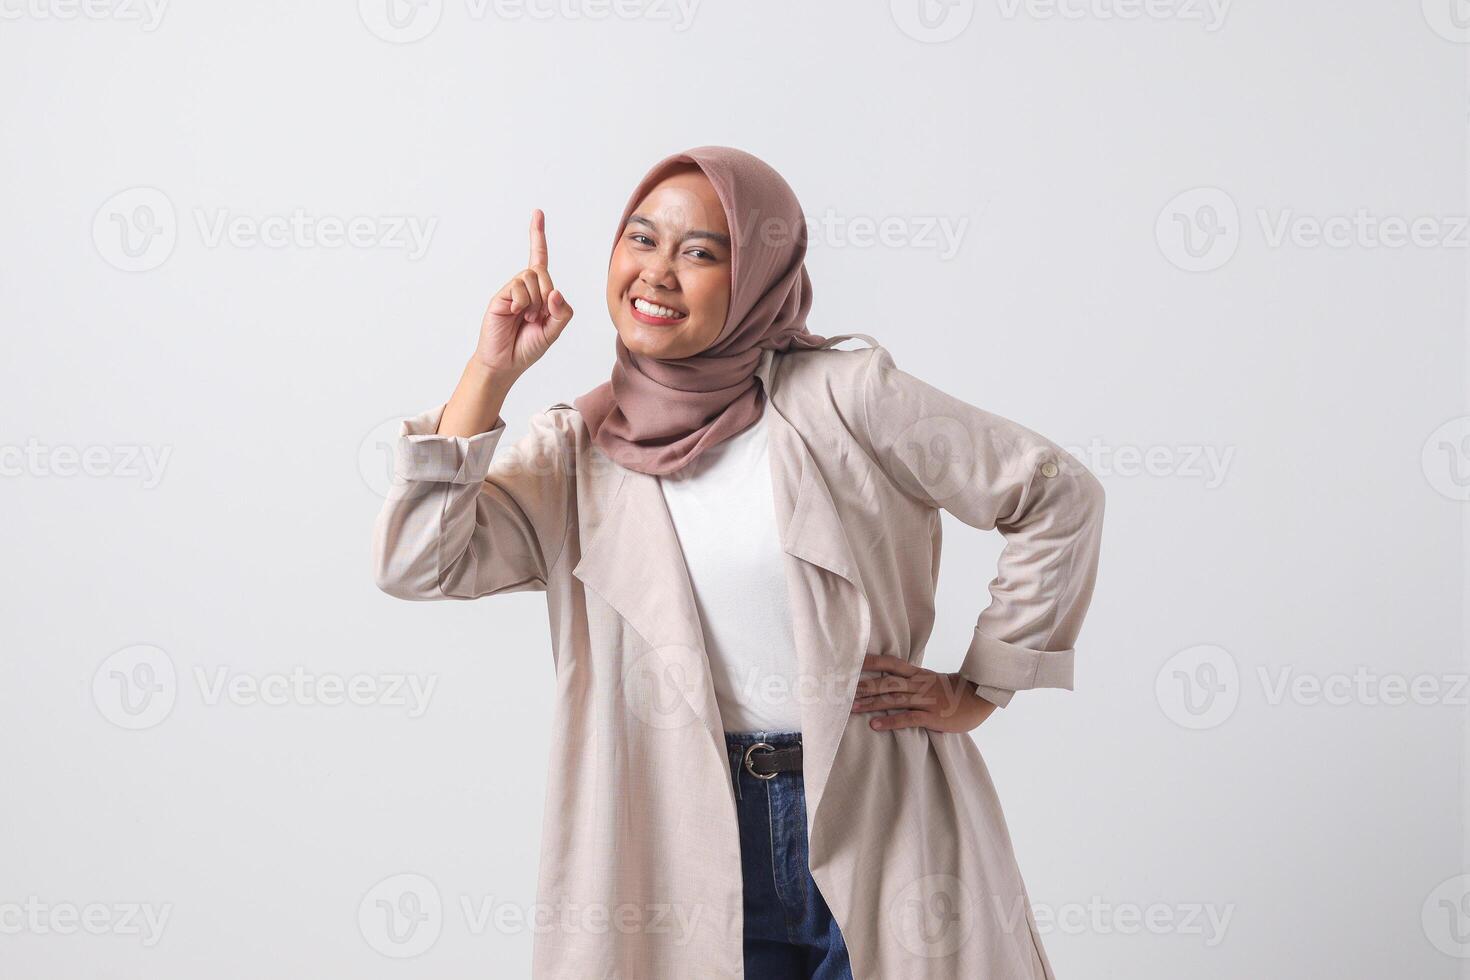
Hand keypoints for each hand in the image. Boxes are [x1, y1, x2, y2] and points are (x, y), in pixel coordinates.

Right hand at [472, 208, 574, 378]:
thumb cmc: (528, 346)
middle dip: (546, 295)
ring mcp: (512, 291)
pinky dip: (522, 302)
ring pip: (532, 278)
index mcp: (540, 293)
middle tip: (536, 318)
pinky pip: (518, 287)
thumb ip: (562, 312)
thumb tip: (556, 292)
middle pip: (543, 273)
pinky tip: (514, 314)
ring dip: (534, 301)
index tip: (537, 213)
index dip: (538, 236)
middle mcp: (526, 288)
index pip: (540, 259)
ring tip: (525, 319)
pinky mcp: (501, 296)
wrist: (504, 363)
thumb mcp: (554, 331)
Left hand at [850, 654, 997, 732]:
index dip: (871, 662)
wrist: (980, 697)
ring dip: (870, 704)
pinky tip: (875, 725)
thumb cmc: (954, 691)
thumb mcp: (932, 681)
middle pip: (886, 683)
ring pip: (893, 700)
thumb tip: (892, 682)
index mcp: (918, 674)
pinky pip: (908, 718)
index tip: (851, 662)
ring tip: (851, 709)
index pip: (890, 663)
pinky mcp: (932, 716)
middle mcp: (918, 685)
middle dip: (863, 687)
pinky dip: (890, 722)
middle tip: (841, 691)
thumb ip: (913, 681)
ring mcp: (925, 700)